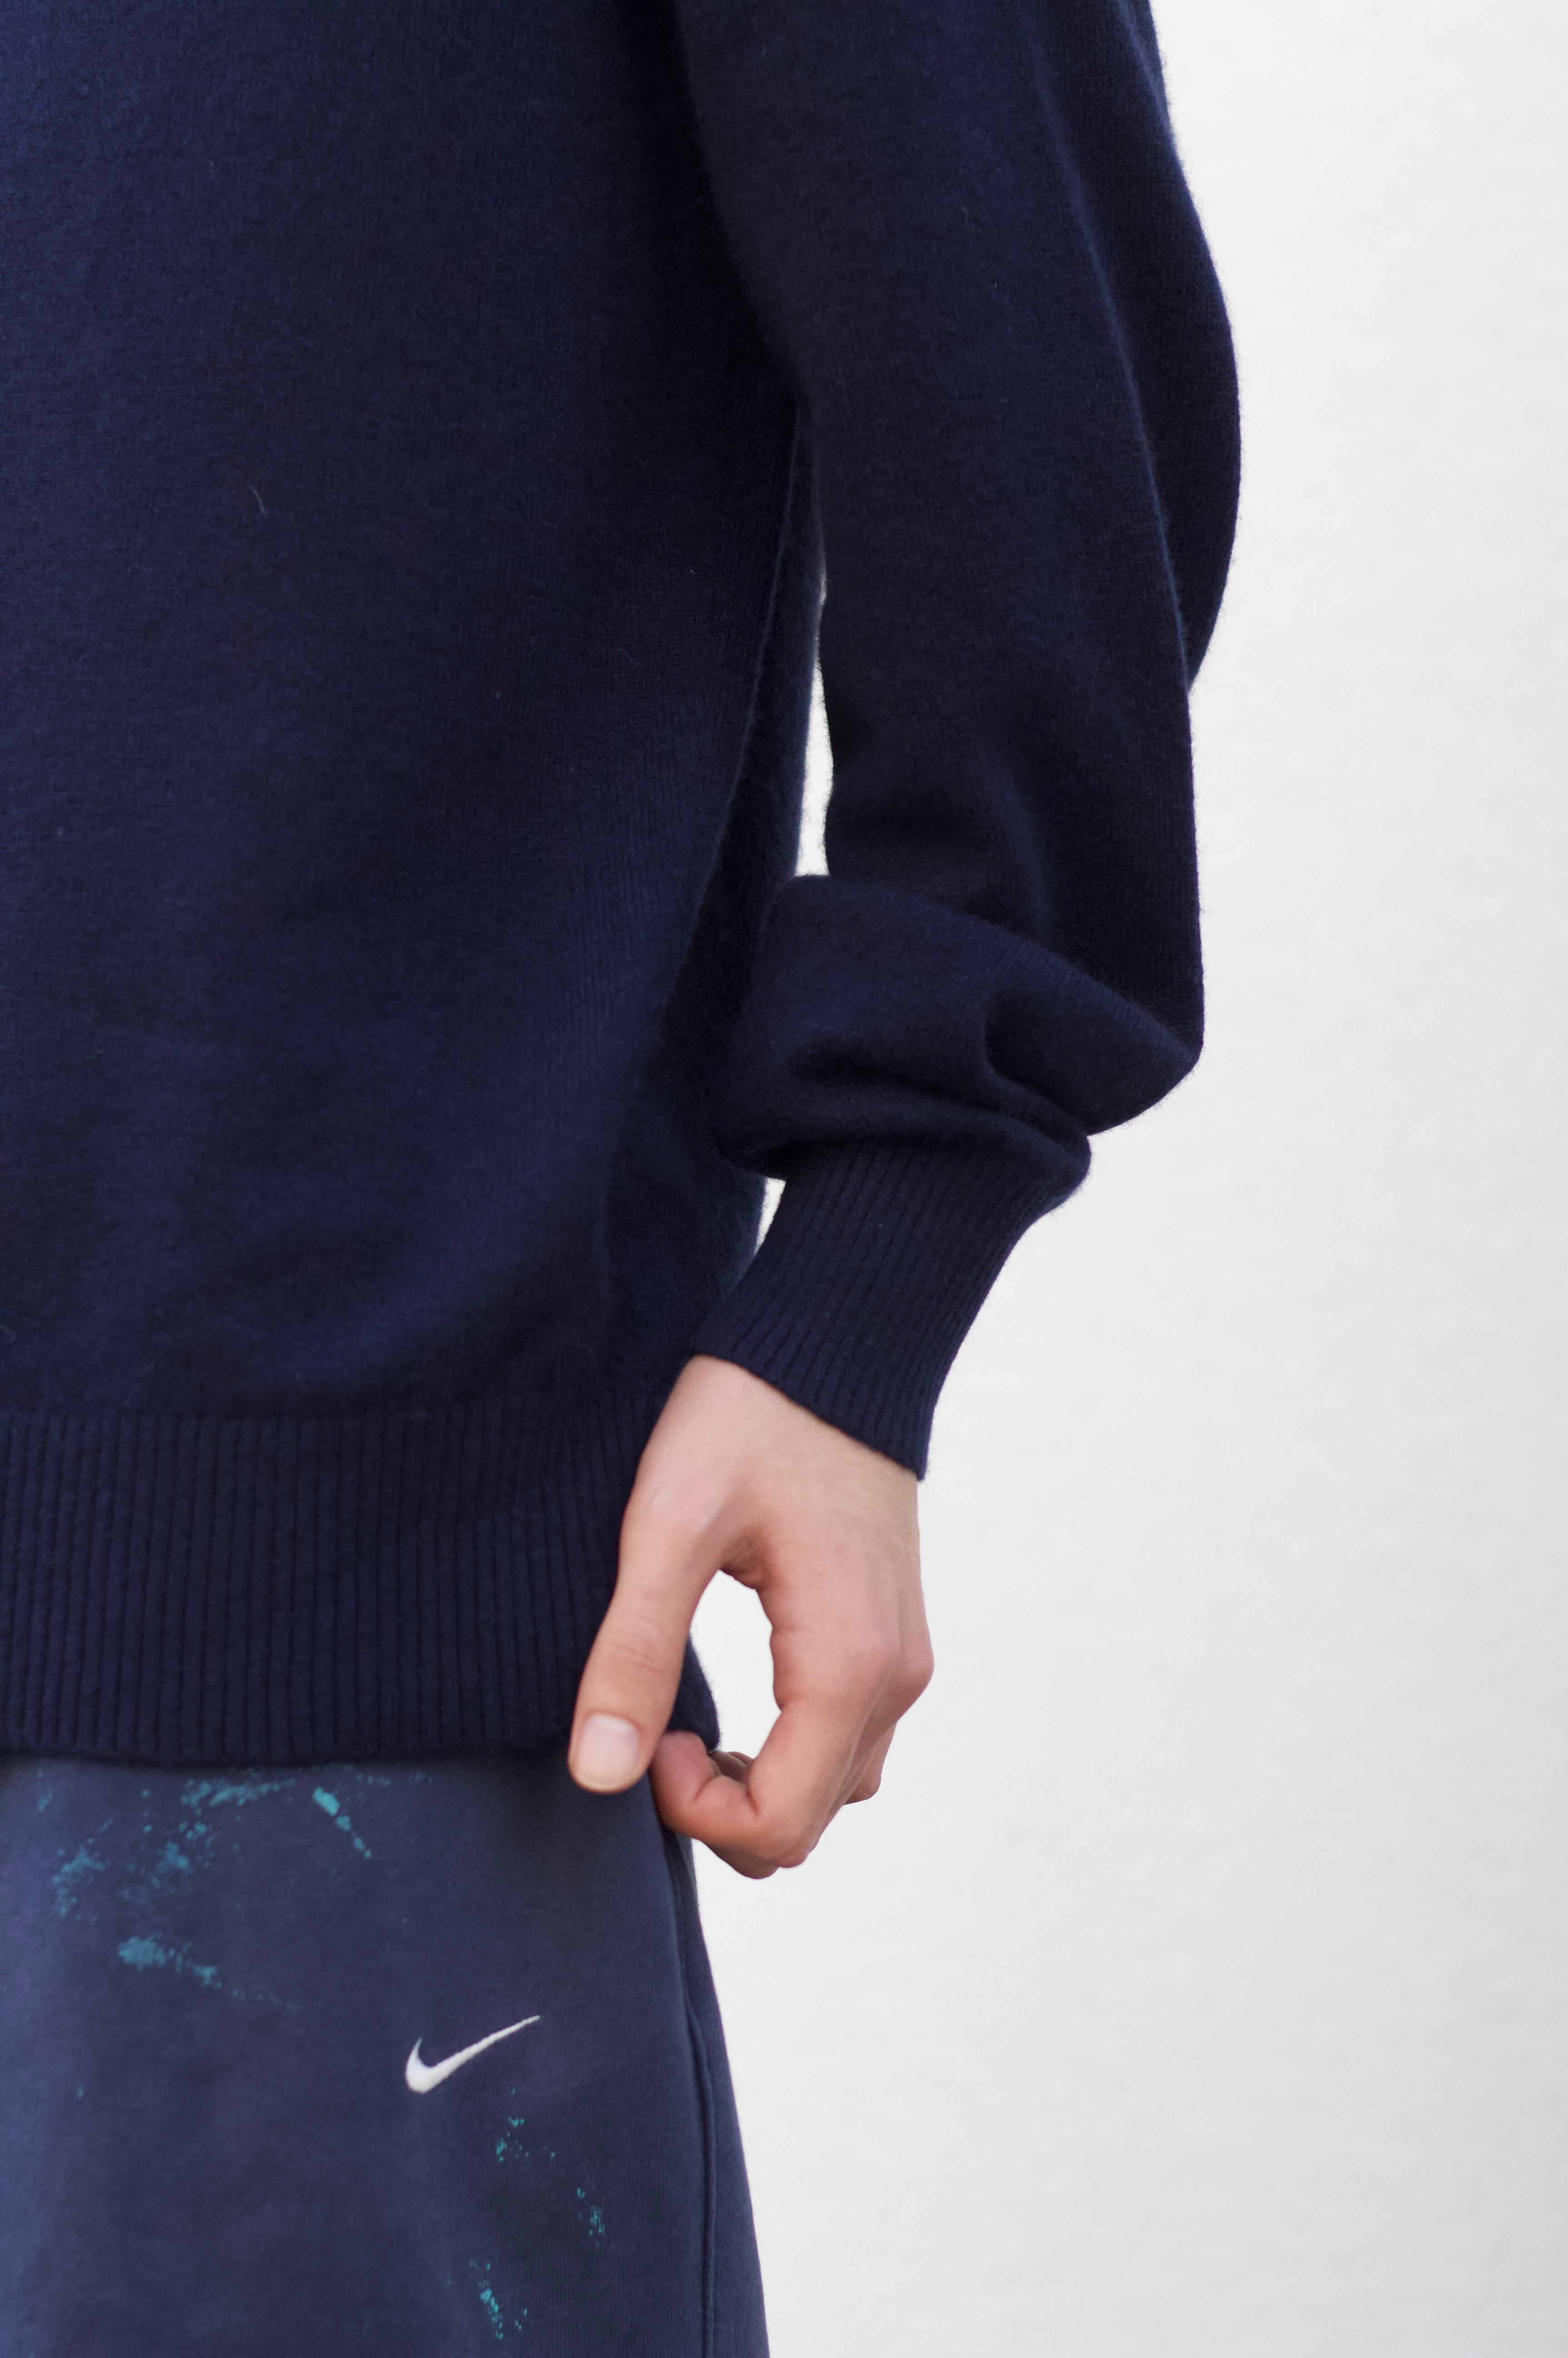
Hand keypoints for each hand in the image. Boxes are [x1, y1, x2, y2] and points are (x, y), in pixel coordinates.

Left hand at [567, 1354, 930, 1876]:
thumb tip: (599, 1773)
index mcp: (846, 1662)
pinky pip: (849, 1737)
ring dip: (756, 1786)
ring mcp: (903, 1655)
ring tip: (681, 1721)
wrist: (837, 1338)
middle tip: (651, 1731)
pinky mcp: (892, 1632)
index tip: (643, 1734)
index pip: (779, 1823)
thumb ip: (634, 1651)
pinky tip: (728, 1700)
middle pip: (809, 1823)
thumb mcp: (667, 1525)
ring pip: (834, 1786)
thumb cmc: (749, 1416)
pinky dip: (787, 1750)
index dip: (692, 1811)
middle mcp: (895, 1676)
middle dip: (719, 1810)